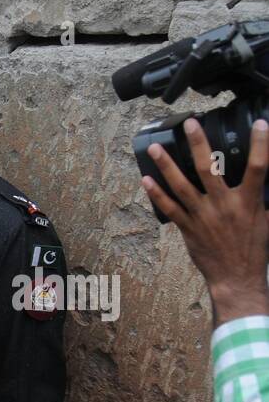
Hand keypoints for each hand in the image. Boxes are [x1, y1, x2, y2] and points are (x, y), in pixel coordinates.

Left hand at [142, 118, 268, 326]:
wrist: (236, 278)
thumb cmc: (254, 249)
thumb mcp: (266, 218)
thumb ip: (262, 196)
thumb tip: (264, 179)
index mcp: (249, 201)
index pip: (258, 166)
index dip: (261, 143)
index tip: (260, 124)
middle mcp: (223, 205)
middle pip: (208, 168)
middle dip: (198, 143)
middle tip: (189, 123)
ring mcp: (202, 216)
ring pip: (181, 185)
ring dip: (166, 165)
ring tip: (155, 148)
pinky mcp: (188, 228)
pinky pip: (168, 207)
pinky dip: (156, 193)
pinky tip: (145, 180)